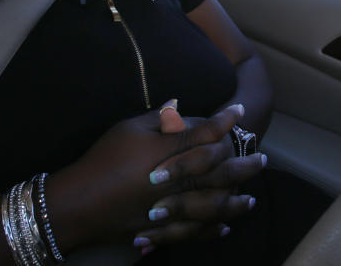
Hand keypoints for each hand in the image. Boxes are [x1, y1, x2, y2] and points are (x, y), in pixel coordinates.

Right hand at [54, 102, 258, 247]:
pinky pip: (195, 232)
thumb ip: (157, 120)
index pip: (205, 133)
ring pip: (214, 206)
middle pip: (219, 171)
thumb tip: (178, 107)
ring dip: (236, 202)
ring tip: (251, 199)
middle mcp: (175, 180)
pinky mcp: (162, 230)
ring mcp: (171, 208)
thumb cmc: (101, 161)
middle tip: (262, 160)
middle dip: (244, 164)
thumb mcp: (126, 129)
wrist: (79, 204)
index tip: (240, 111)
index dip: (225, 121)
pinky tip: (225, 227)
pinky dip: (212, 230)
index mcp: (168, 152)